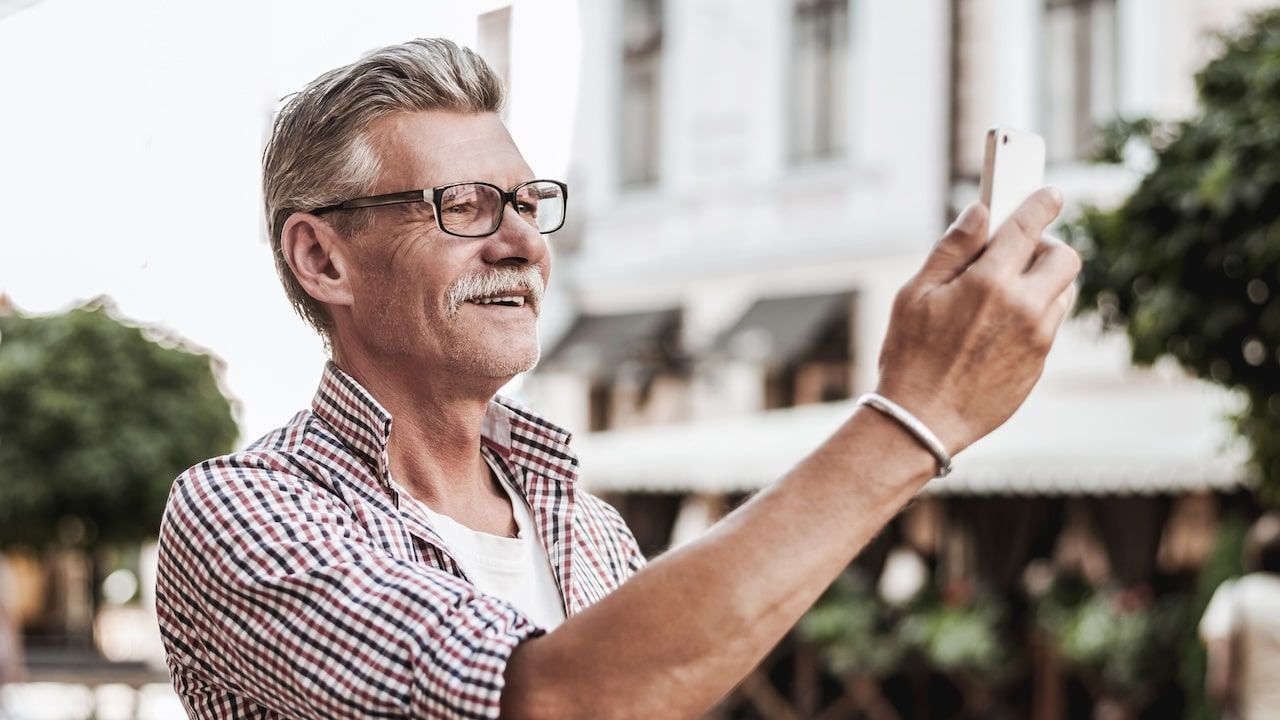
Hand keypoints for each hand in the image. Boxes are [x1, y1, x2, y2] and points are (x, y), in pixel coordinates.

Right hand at [875, 188, 1079, 455]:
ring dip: (1045, 281)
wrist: (922, 422)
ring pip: (1063, 292)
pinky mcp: (1039, 364)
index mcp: (989, 282)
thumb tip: (980, 213)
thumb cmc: (909, 356)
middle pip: (1065, 258)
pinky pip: (1050, 325)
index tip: (1050, 194)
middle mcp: (1024, 307)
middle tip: (1020, 251)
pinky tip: (1000, 325)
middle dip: (1048, 246)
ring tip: (1008, 289)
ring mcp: (1037, 338)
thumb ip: (952, 249)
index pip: (1029, 227)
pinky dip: (1036, 313)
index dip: (1042, 203)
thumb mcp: (915, 294)